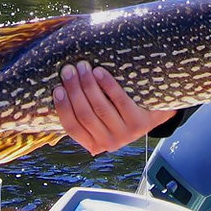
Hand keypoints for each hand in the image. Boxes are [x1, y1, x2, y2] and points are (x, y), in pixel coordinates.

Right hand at [53, 61, 176, 154]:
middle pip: (85, 115)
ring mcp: (124, 135)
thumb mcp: (102, 118)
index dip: (63, 108)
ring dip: (88, 85)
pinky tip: (100, 71)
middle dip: (74, 90)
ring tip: (83, 66)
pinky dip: (108, 85)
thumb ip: (84, 112)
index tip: (56, 89)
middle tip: (68, 70)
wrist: (154, 114)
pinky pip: (120, 101)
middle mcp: (108, 143)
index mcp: (93, 143)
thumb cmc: (120, 111)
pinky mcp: (138, 124)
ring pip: (100, 108)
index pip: (72, 128)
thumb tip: (57, 89)